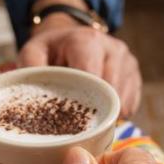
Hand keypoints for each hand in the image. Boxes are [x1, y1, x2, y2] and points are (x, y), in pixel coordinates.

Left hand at [19, 21, 141, 116]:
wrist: (68, 37)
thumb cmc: (50, 50)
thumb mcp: (32, 53)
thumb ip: (29, 70)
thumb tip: (29, 96)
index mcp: (87, 41)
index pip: (93, 78)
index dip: (83, 101)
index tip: (70, 119)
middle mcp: (113, 48)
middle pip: (111, 91)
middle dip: (94, 111)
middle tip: (77, 126)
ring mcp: (127, 61)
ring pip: (123, 100)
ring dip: (106, 114)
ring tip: (86, 118)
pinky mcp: (135, 74)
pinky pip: (131, 104)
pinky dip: (117, 113)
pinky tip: (100, 112)